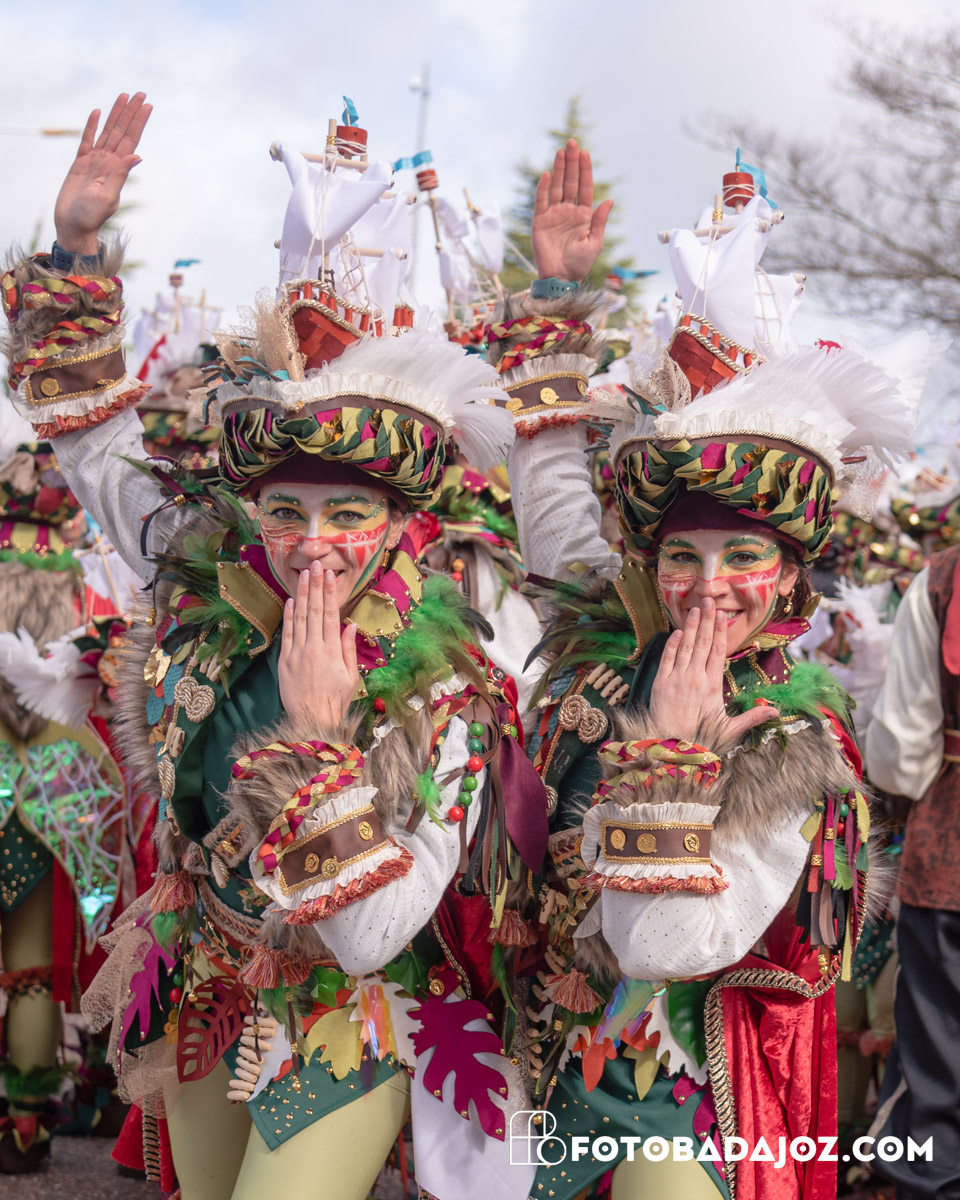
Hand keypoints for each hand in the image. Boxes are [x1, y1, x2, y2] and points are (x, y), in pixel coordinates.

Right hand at [54, 93, 151, 254]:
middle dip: (130, 113)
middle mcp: (109, 162)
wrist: (73, 226)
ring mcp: (94, 161)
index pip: (131, 140)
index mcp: (118, 169)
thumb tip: (137, 156)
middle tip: (140, 93)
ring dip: (115, 114)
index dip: (139, 122)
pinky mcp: (80, 163)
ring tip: (123, 96)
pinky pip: (86, 140)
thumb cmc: (91, 216)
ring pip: (107, 132)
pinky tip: (97, 112)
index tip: (147, 106)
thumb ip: (120, 175)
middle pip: (121, 131)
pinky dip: (92, 126)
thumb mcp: (108, 196)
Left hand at [278, 562, 358, 729]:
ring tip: (304, 575)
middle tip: (316, 565)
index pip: (330, 615)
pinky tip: (290, 601)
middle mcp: (313, 648)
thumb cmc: (336, 700)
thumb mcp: (351, 676)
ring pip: (299, 618)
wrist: (313, 720)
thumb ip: (349, 649)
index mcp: (332, 651)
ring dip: (301, 595)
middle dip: (315, 586)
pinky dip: (288, 617)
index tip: (330, 576)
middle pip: (314, 611)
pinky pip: (286, 634)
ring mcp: (297, 653)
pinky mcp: (284, 661)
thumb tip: (351, 624)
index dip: (329, 594)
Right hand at [531, 139, 612, 281]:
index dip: (585, 170)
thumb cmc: (580, 264)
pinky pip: (541, 201)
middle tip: (572, 143)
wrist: (561, 278)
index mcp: (583, 215)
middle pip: (570, 182)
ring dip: (558, 169)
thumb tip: (609, 200)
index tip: (585, 153)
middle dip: (571, 163)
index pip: (584, 187)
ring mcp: (553, 215)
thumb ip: (600, 221)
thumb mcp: (594, 242)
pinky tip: (547, 174)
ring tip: (561, 151)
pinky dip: (543, 188)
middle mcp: (568, 211)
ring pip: (556, 187)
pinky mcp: (540, 221)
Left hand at [649, 598, 776, 748]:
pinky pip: (667, 658)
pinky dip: (672, 644)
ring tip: (695, 610)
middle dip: (706, 621)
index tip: (721, 616)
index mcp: (713, 686)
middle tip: (708, 602)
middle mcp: (695, 678)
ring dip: (691, 627)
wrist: (672, 749)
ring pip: (686, 647)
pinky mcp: (660, 683)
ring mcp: (677, 679)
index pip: (718, 652)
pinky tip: (678, 631)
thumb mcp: (730, 729)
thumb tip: (777, 712)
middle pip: (703, 644)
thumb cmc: (702, 739)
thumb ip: (752, 717)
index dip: (720, 632)